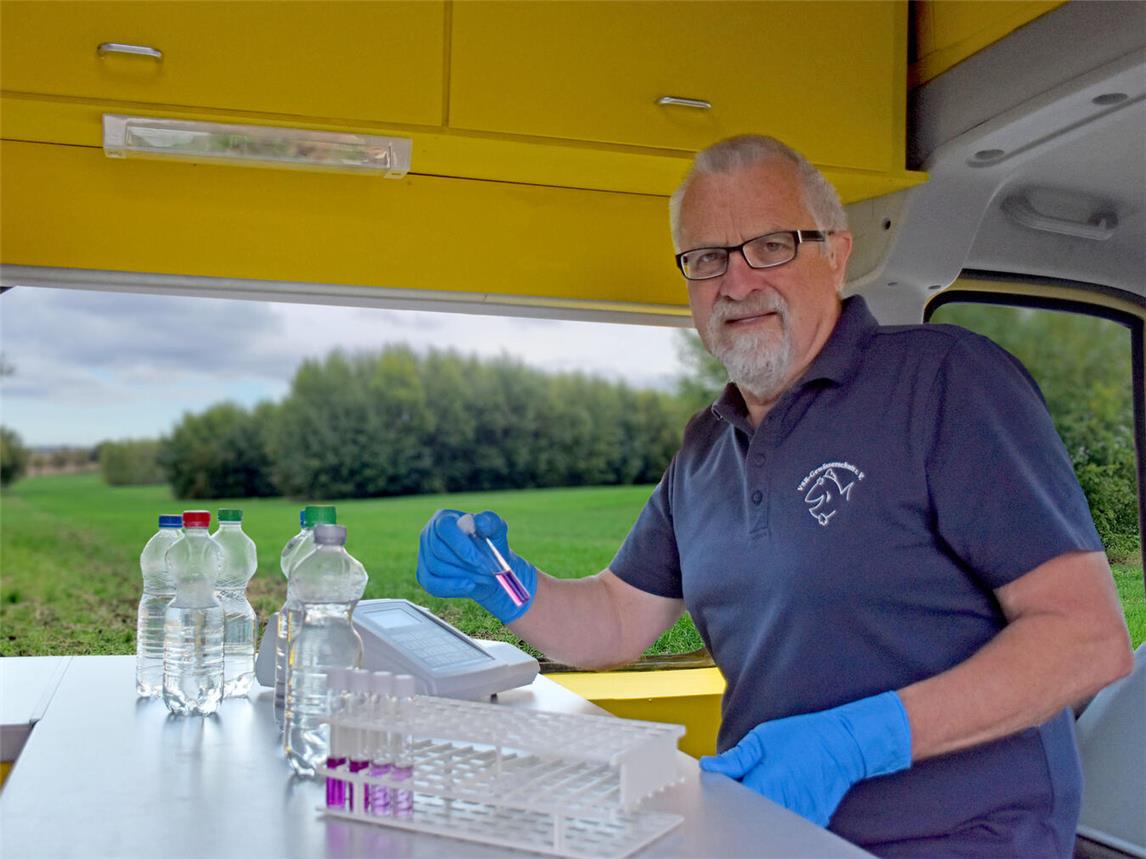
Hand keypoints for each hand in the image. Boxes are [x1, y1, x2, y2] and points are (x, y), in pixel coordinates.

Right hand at [416, 509, 536, 623]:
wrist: (487, 566)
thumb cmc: (490, 543)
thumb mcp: (496, 529)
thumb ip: (491, 521)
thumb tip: (480, 522)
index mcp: (443, 517)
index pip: (444, 527)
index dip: (460, 544)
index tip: (479, 559)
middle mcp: (428, 534)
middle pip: (439, 550)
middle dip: (465, 563)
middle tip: (487, 570)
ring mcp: (424, 555)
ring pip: (436, 568)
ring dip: (463, 575)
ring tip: (484, 577)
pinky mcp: (424, 575)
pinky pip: (432, 585)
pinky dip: (452, 587)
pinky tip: (470, 586)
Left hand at [699, 691, 911, 825]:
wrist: (843, 745)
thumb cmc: (803, 737)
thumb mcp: (763, 738)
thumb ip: (736, 759)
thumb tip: (709, 767)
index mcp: (769, 783)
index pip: (734, 805)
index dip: (725, 799)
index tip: (722, 789)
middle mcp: (785, 805)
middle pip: (750, 817)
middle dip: (741, 805)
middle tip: (746, 784)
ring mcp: (800, 817)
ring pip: (768, 822)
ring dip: (759, 810)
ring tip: (769, 785)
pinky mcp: (812, 822)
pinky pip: (786, 824)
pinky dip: (778, 815)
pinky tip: (782, 794)